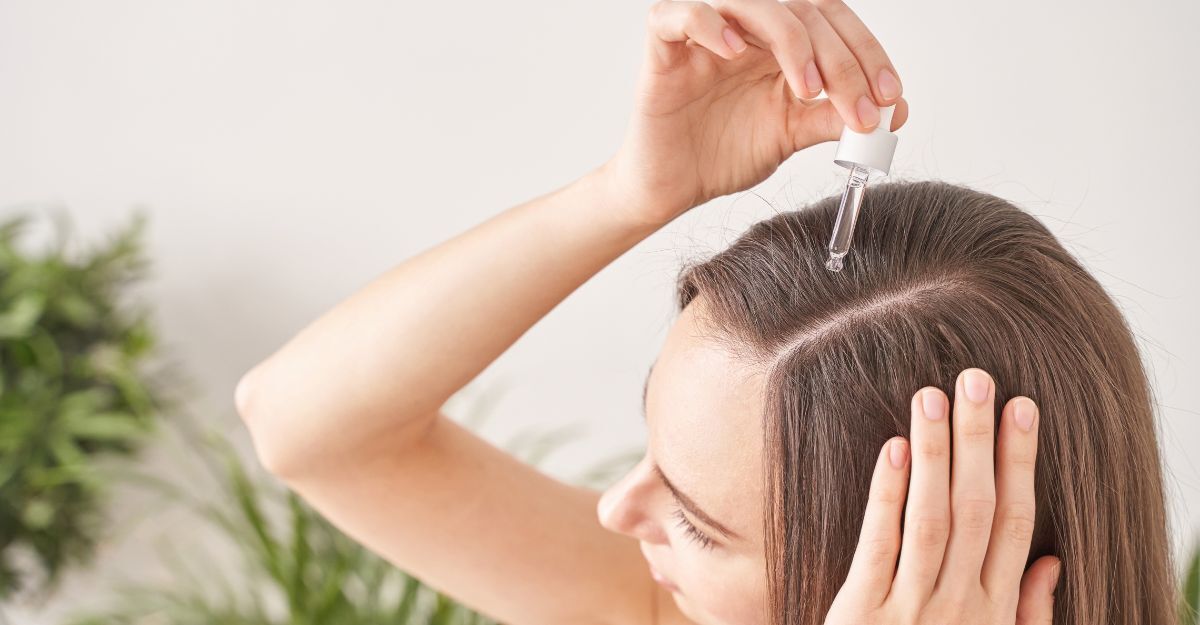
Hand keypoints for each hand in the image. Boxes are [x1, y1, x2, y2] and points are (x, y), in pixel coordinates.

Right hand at [604, 0, 909, 227]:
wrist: (672, 189)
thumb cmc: (723, 155)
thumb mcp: (792, 134)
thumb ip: (835, 117)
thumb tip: (895, 111)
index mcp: (780, 43)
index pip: (833, 22)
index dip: (867, 53)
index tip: (889, 98)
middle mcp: (748, 29)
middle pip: (803, 11)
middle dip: (841, 59)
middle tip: (859, 108)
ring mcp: (706, 34)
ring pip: (754, 2)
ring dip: (791, 40)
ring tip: (806, 89)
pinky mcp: (664, 47)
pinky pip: (683, 14)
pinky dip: (710, 25)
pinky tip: (735, 53)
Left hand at [825, 369, 1061, 624]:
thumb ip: (1025, 612)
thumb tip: (1050, 562)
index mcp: (993, 610)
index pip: (1013, 521)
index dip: (1019, 462)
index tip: (1022, 407)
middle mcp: (959, 606)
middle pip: (976, 510)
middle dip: (979, 441)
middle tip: (976, 378)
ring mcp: (909, 610)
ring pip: (931, 520)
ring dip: (936, 455)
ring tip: (933, 396)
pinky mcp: (861, 616)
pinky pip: (878, 548)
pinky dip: (886, 496)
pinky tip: (893, 449)